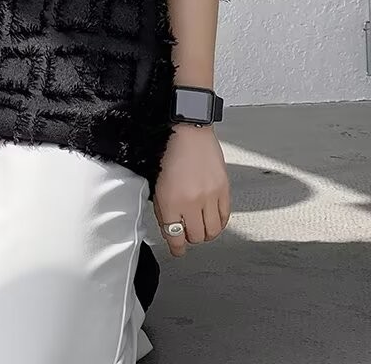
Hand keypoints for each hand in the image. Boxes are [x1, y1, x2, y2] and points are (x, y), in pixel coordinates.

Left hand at [153, 123, 230, 256]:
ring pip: (212, 231)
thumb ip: (164, 208)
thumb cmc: (169, 152)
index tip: (178, 251)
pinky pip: (224, 217)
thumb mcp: (157, 183)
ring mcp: (209, 197)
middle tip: (188, 232)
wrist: (188, 131)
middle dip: (190, 238)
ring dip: (206, 233)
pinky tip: (213, 219)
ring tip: (201, 226)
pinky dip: (219, 223)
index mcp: (170, 201)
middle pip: (196, 237)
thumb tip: (170, 227)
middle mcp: (191, 201)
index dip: (177, 248)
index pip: (175, 236)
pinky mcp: (224, 190)